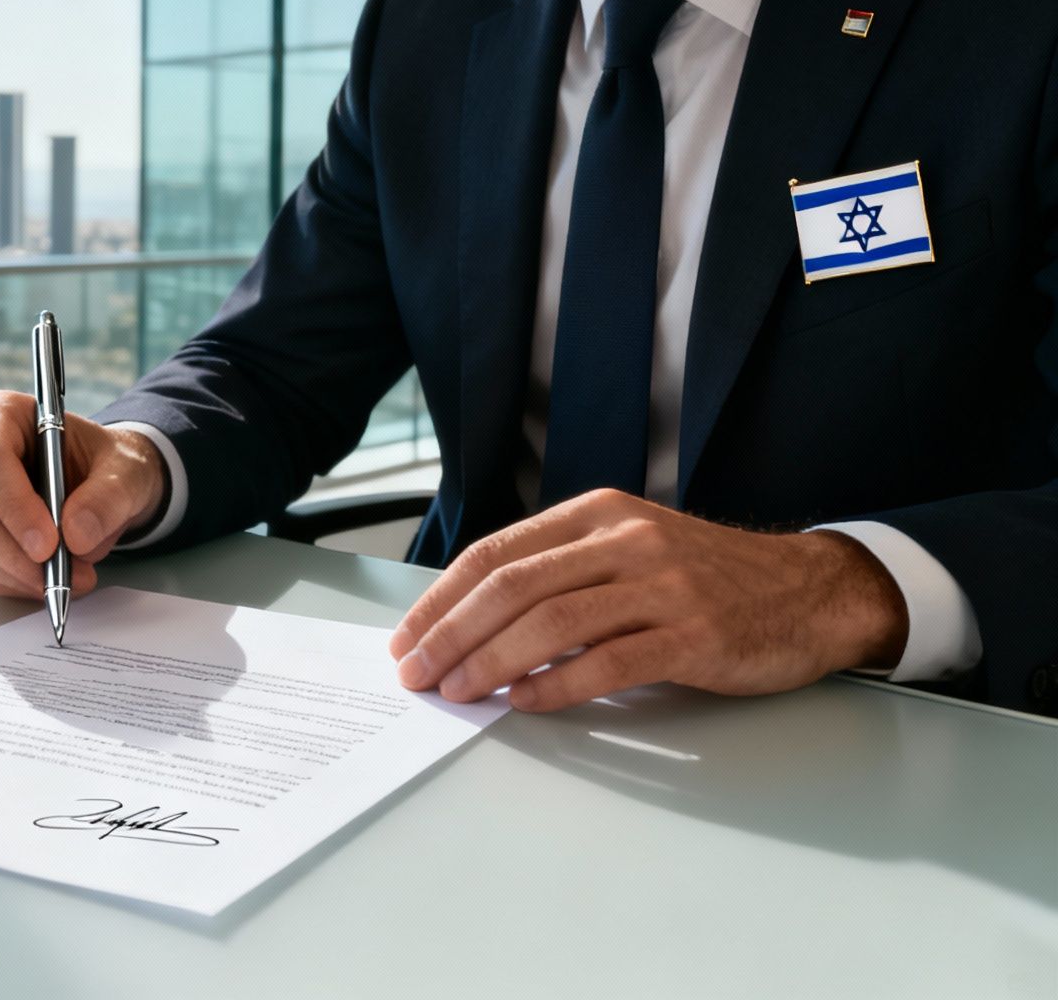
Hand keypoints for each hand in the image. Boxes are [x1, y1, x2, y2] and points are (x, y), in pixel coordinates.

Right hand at [0, 391, 168, 597]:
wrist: (95, 485)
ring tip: (64, 580)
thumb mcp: (125, 471)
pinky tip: (38, 581)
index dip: (13, 505)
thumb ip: (108, 498)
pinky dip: (4, 581)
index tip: (47, 545)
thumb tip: (76, 535)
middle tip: (59, 576)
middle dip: (12, 552)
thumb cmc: (103, 465)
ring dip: (11, 573)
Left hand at [386, 490, 909, 711]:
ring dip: (492, 662)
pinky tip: (525, 703)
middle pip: (513, 587)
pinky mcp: (694, 634)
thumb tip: (472, 623)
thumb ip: (561, 573)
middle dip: (451, 634)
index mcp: (597, 514)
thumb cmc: (706, 579)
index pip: (496, 554)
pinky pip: (608, 662)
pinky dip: (557, 685)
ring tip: (458, 692)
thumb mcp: (629, 549)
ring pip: (552, 622)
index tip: (406, 639)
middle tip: (416, 674)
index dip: (440, 599)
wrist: (810, 592)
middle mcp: (625, 540)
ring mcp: (662, 585)